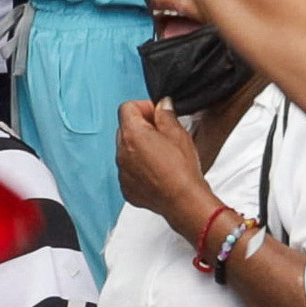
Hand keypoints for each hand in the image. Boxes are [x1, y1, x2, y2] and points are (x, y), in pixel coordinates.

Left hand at [113, 95, 211, 240]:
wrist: (183, 201)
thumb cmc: (182, 169)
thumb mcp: (178, 133)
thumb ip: (165, 114)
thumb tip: (162, 105)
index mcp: (132, 135)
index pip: (126, 108)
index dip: (144, 107)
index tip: (157, 115)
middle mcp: (122, 153)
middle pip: (125, 129)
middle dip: (141, 127)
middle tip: (162, 134)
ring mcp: (122, 172)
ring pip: (126, 151)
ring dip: (140, 148)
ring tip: (162, 155)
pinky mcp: (127, 188)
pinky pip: (129, 171)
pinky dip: (139, 168)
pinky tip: (158, 172)